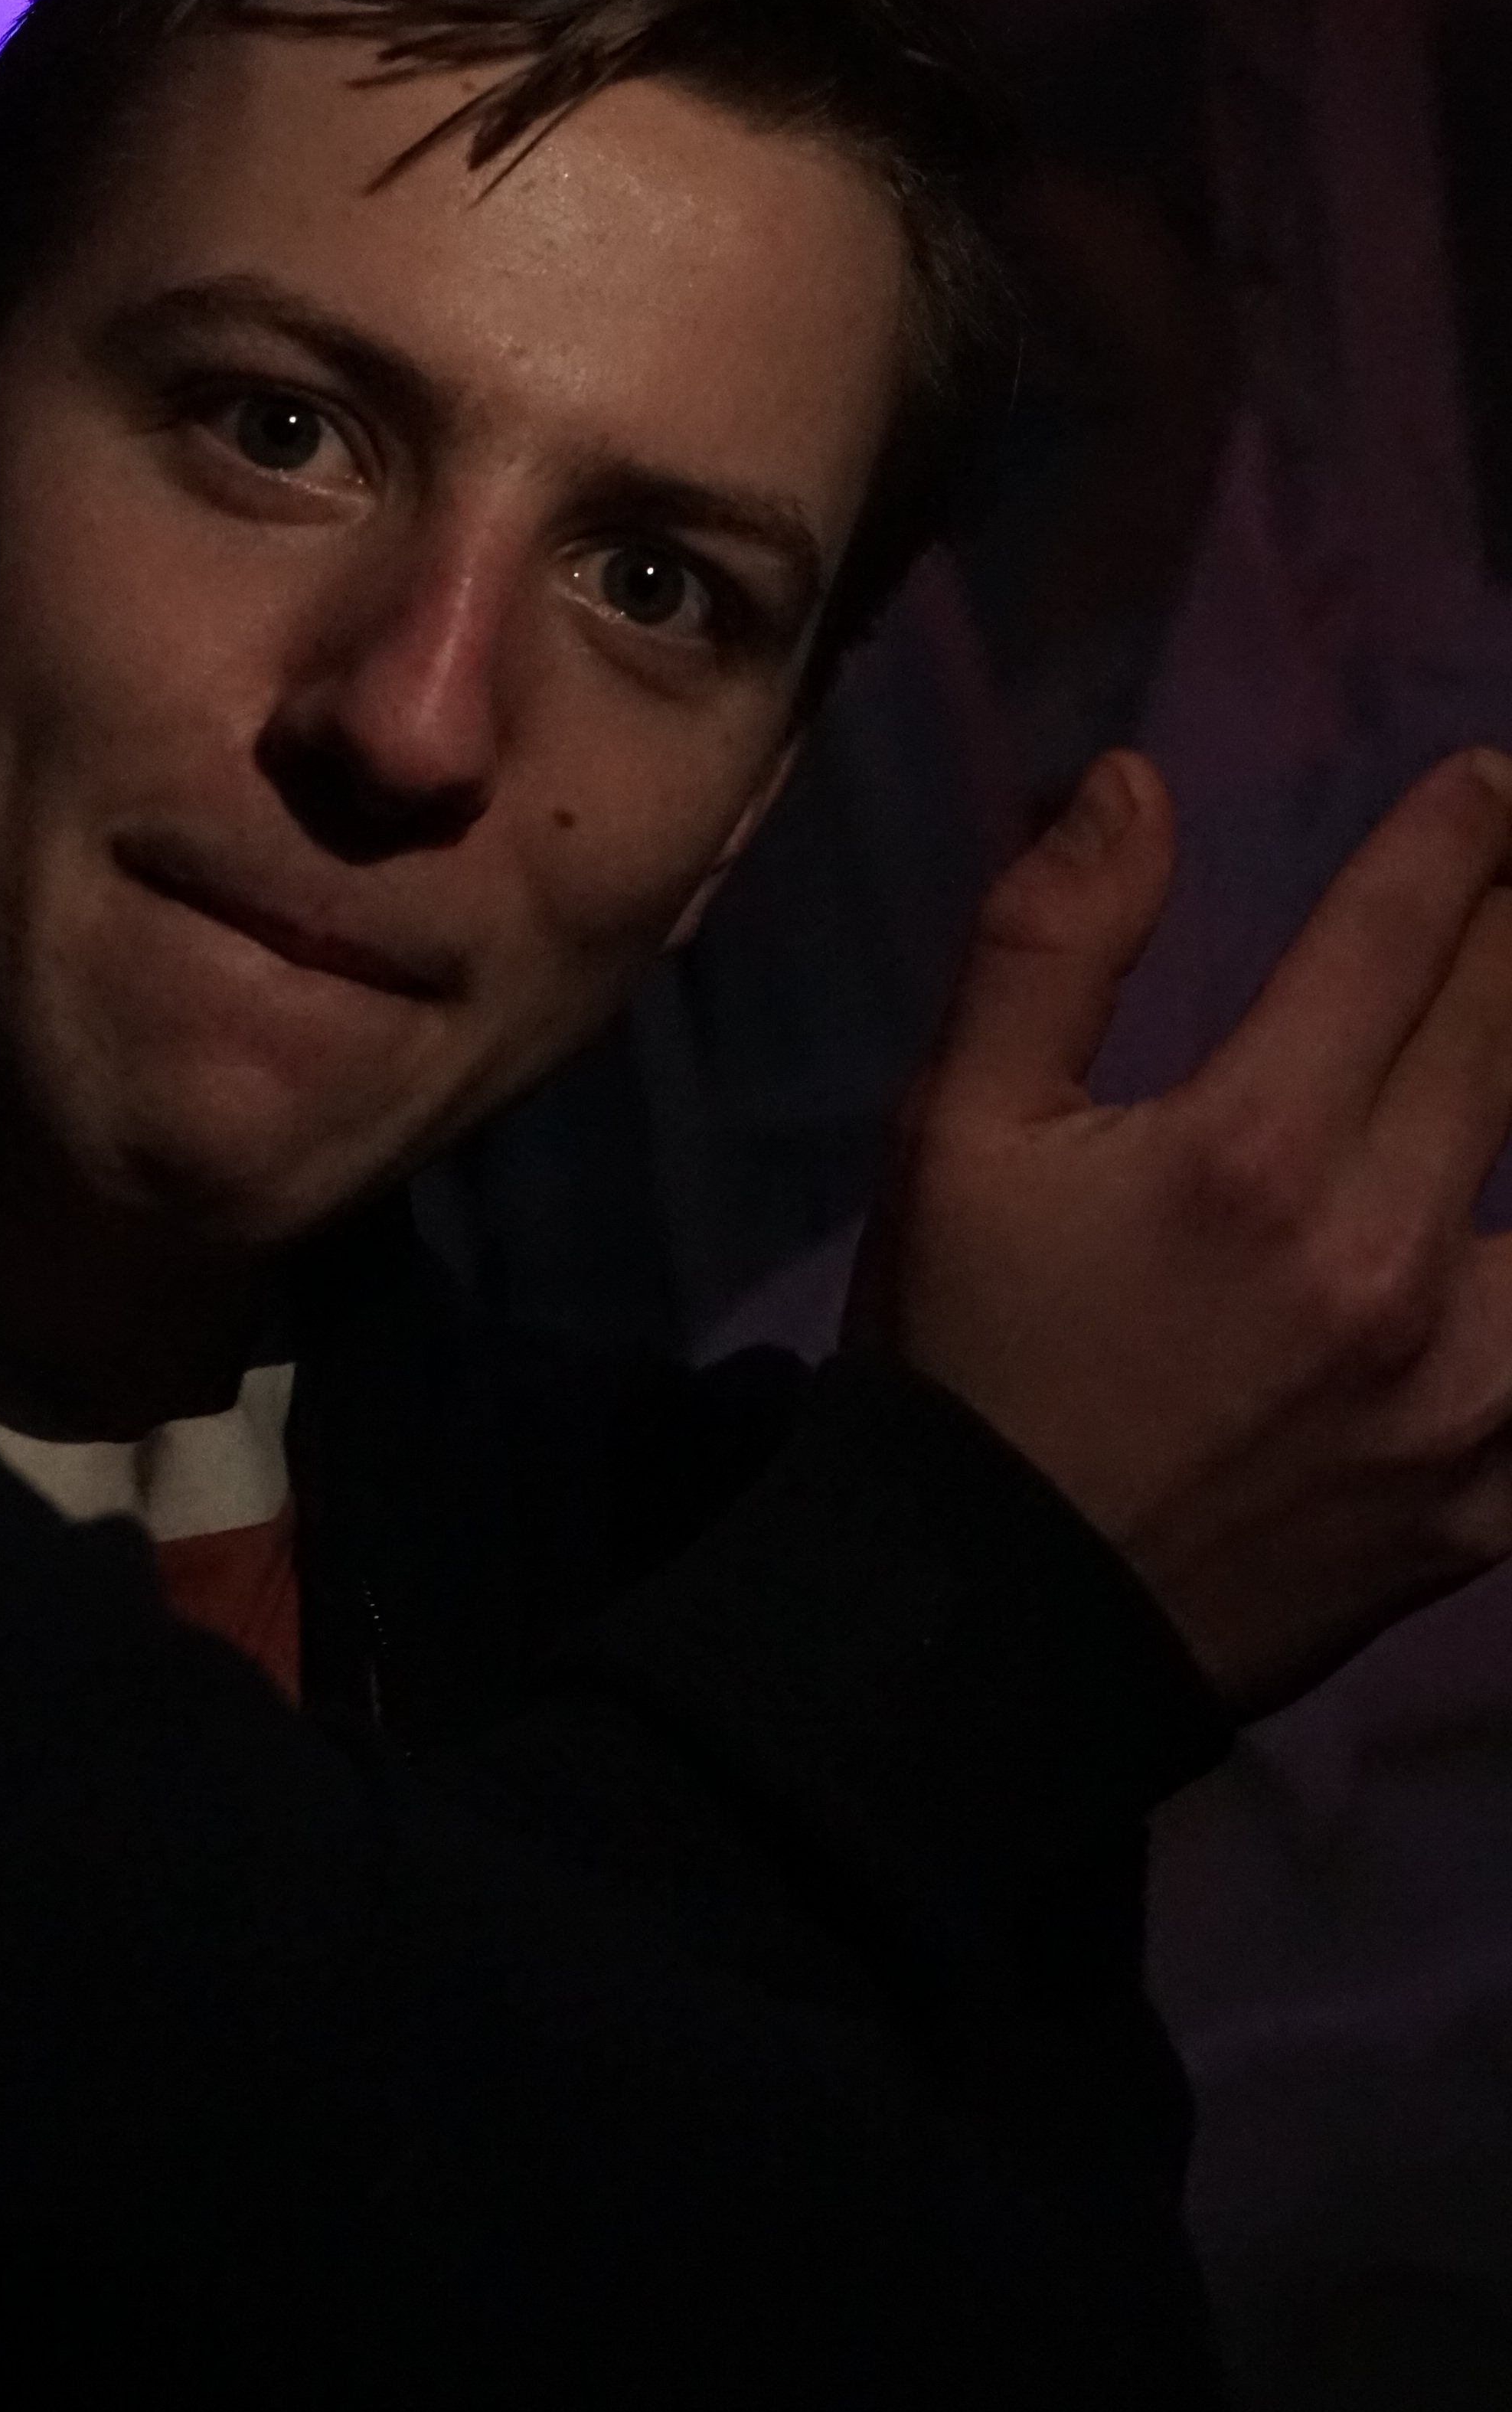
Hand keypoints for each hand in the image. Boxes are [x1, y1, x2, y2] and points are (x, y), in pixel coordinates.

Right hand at [862, 744, 1511, 1711]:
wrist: (989, 1632)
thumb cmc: (966, 1356)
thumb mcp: (953, 1133)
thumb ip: (1050, 940)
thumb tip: (1136, 779)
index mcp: (1252, 1153)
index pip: (1401, 940)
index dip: (1461, 841)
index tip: (1496, 785)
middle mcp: (1385, 1260)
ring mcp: (1465, 1394)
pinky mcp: (1494, 1499)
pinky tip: (1503, 1250)